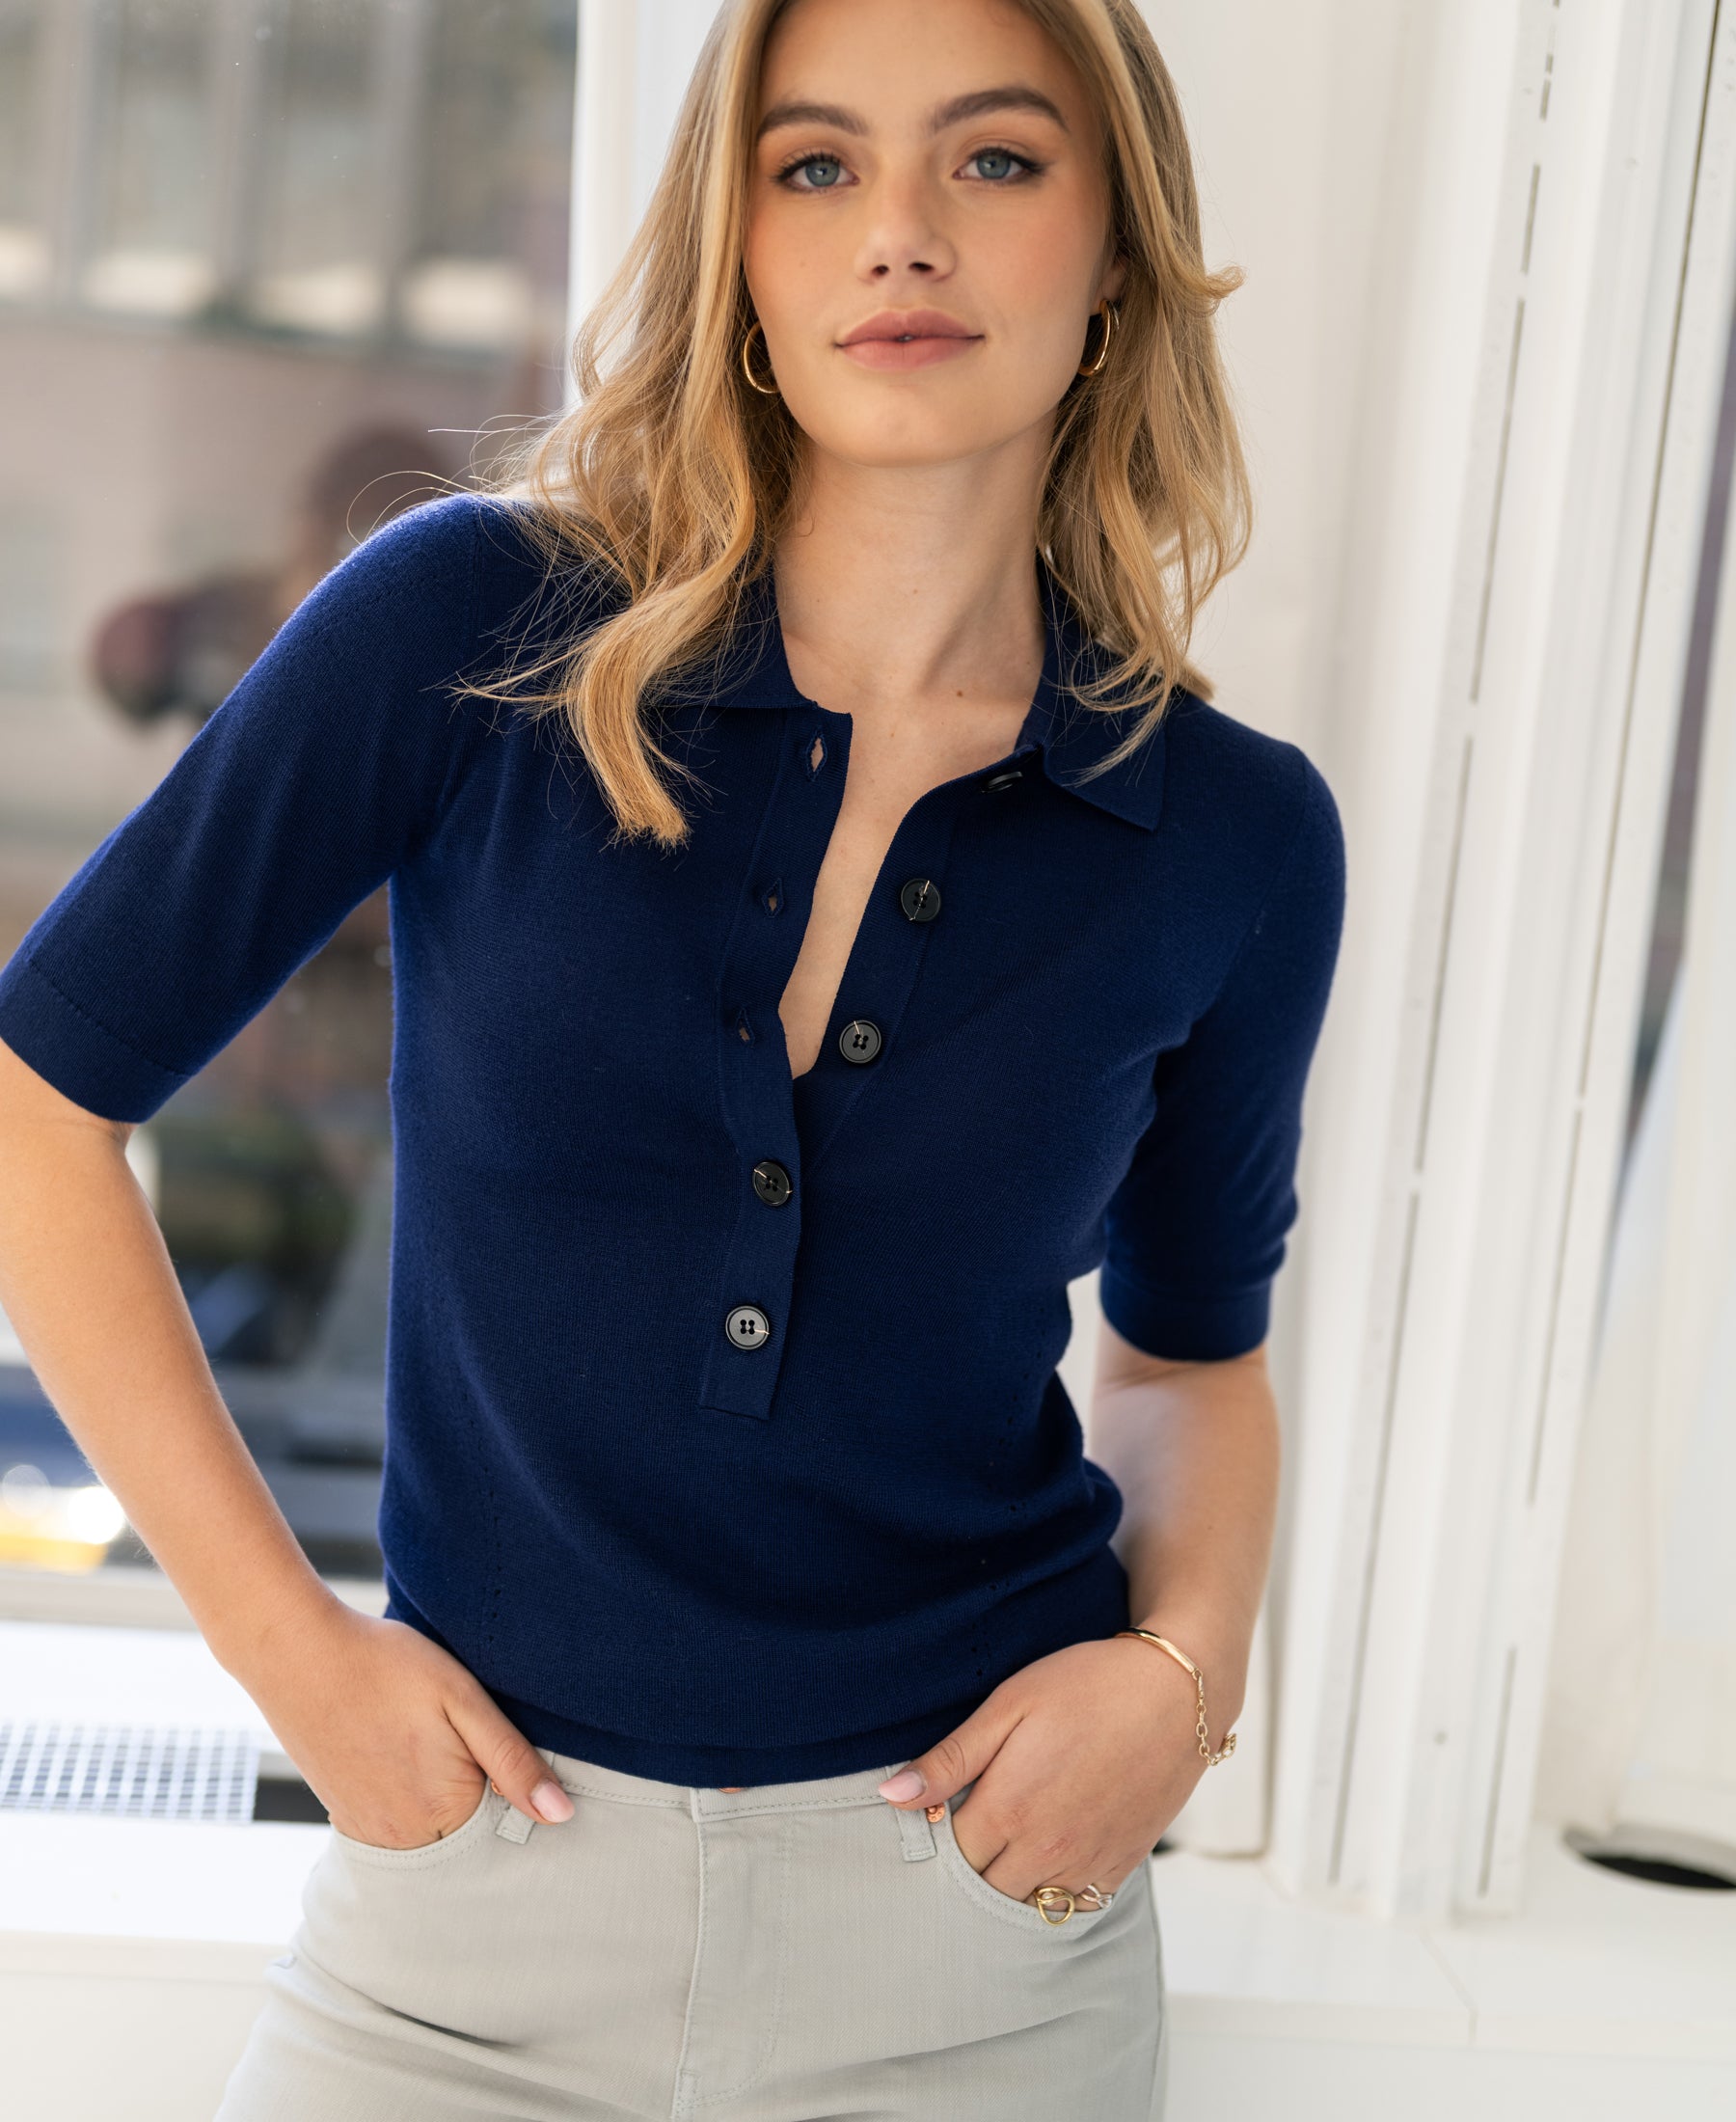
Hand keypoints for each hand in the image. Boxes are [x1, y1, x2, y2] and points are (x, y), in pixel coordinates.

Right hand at [236, 1597, 575, 1849]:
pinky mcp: (345, 1816)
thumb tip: (561, 1816)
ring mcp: (369, 1833)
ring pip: (432, 1834)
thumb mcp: (463, 1700)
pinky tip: (407, 1756)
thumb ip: (513, 1762)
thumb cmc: (386, 1666)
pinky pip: (398, 1827)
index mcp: (444, 1814)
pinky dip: (413, 1802)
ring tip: (434, 1745)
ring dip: (447, 1803)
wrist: (297, 1652)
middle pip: (468, 1839)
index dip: (518, 1795)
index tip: (509, 1756)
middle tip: (467, 1741)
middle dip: (484, 1803)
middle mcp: (404, 1839)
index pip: (506, 1831)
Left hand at [876, 1636, 1220, 1903]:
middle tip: (978, 1818)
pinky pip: (1077, 1904)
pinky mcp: (1122, 1864)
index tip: (945, 1804)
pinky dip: (1057, 1887)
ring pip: (1029, 1902)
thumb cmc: (1088, 1686)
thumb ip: (950, 1758)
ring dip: (1011, 1878)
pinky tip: (1054, 1848)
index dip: (940, 1831)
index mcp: (1008, 1810)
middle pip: (984, 1887)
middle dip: (972, 1861)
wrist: (1177, 1692)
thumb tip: (893, 1798)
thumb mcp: (1009, 1705)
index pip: (949, 1855)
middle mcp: (1045, 1850)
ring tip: (1014, 1832)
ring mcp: (1087, 1864)